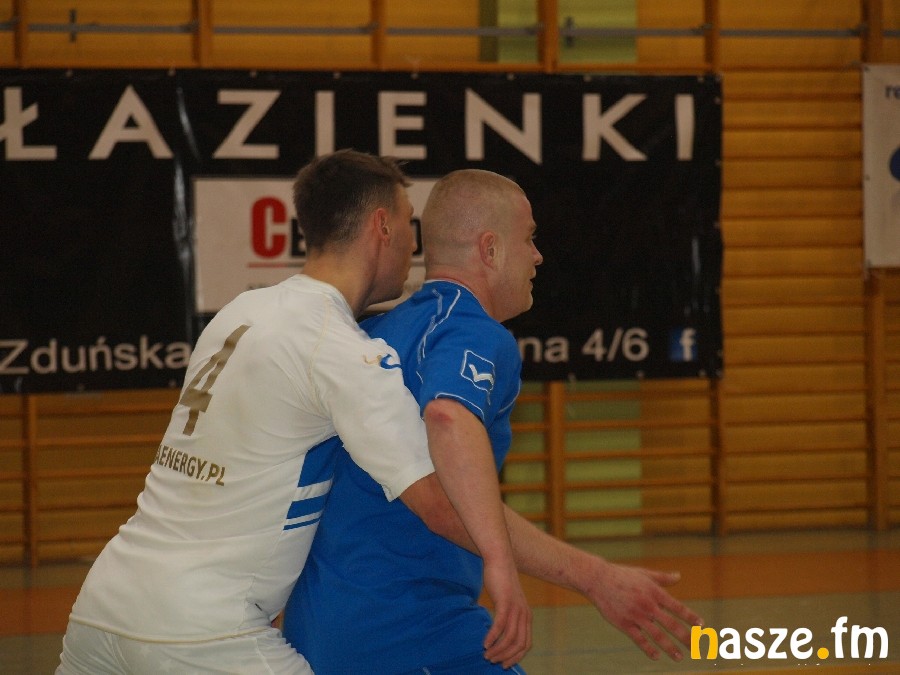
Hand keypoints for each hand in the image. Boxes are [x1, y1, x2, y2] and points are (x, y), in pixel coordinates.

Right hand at [481, 558, 532, 667]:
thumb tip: (500, 630)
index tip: (504, 664)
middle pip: (519, 644)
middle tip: (493, 661)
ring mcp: (516, 608)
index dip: (516, 657)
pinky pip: (500, 625)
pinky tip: (485, 643)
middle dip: (506, 657)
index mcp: (526, 615)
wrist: (500, 559)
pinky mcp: (505, 602)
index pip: (526, 644)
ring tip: (486, 655)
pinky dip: (493, 637)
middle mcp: (524, 614)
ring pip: (509, 638)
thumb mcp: (507, 601)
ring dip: (498, 650)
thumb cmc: (501, 580)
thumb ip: (507, 615)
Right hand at [585, 562, 702, 660]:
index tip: (701, 626)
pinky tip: (656, 656)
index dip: (690, 617)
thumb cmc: (622, 576)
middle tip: (695, 648)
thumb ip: (662, 578)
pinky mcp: (624, 623)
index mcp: (654, 592)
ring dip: (670, 647)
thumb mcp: (644, 574)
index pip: (677, 607)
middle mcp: (647, 605)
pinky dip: (648, 649)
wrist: (598, 579)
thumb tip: (678, 576)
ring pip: (657, 635)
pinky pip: (639, 639)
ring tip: (679, 657)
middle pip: (671, 624)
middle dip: (685, 637)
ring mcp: (636, 615)